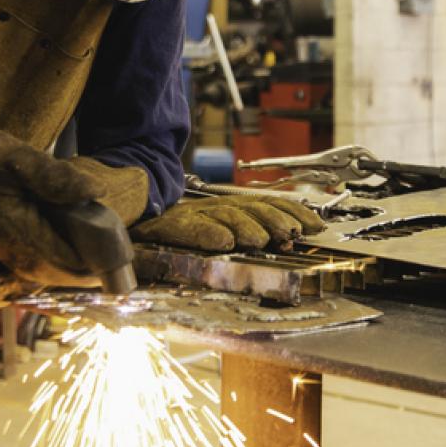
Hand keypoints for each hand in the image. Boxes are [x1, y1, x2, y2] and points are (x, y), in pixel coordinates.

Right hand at [131, 194, 325, 253]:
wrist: (129, 215)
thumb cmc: (176, 230)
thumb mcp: (216, 230)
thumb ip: (246, 232)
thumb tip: (286, 240)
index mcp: (229, 207)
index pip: (268, 204)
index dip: (294, 212)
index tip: (316, 226)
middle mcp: (215, 206)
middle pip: (252, 208)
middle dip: (276, 219)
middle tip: (292, 235)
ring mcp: (192, 214)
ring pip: (225, 216)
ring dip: (246, 227)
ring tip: (261, 240)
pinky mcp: (168, 225)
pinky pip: (190, 229)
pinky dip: (207, 234)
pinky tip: (222, 242)